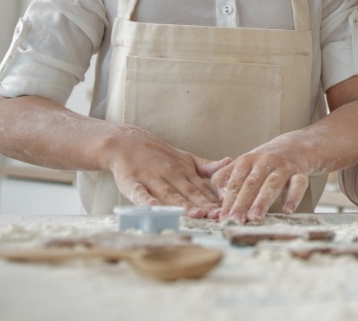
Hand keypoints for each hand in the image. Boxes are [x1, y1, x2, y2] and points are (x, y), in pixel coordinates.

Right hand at [104, 126, 225, 218]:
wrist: (128, 142)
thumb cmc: (160, 156)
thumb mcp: (187, 158)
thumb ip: (207, 166)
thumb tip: (230, 162)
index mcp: (185, 172)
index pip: (202, 190)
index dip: (213, 201)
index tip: (226, 210)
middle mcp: (171, 175)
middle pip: (188, 193)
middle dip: (202, 205)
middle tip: (214, 215)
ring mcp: (152, 178)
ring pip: (168, 194)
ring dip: (180, 204)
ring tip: (193, 213)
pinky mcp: (132, 182)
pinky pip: (138, 192)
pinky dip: (145, 200)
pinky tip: (152, 206)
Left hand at [210, 147, 309, 223]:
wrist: (296, 145)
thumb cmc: (264, 161)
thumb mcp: (243, 164)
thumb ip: (226, 178)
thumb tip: (220, 198)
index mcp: (247, 160)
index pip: (234, 182)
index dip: (228, 201)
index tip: (223, 218)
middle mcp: (265, 161)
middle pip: (251, 184)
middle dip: (242, 203)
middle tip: (235, 220)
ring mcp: (283, 166)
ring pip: (272, 184)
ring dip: (262, 201)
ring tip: (255, 218)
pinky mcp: (300, 172)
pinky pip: (298, 185)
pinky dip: (293, 197)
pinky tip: (288, 210)